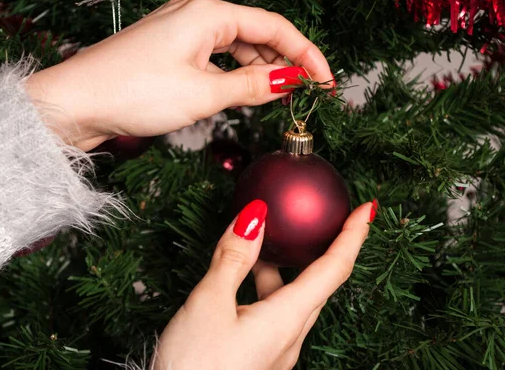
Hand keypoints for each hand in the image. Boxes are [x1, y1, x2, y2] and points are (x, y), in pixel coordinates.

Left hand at [26, 0, 332, 150]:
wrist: (75, 103)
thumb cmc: (133, 92)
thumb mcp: (203, 93)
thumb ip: (252, 85)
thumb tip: (290, 80)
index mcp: (209, 14)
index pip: (276, 28)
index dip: (307, 55)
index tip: (327, 83)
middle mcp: (196, 15)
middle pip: (257, 34)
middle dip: (286, 62)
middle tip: (307, 94)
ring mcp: (180, 32)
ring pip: (235, 47)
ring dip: (259, 70)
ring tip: (280, 97)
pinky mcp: (168, 52)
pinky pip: (214, 58)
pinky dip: (233, 75)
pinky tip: (242, 92)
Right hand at [154, 200, 373, 369]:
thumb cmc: (194, 366)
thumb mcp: (208, 302)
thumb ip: (233, 258)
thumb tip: (255, 217)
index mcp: (286, 320)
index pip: (333, 270)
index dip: (353, 236)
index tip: (368, 209)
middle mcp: (289, 337)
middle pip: (316, 283)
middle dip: (320, 247)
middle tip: (318, 218)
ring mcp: (275, 350)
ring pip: (290, 297)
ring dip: (281, 266)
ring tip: (258, 240)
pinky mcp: (259, 356)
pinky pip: (273, 312)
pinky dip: (263, 286)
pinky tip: (239, 278)